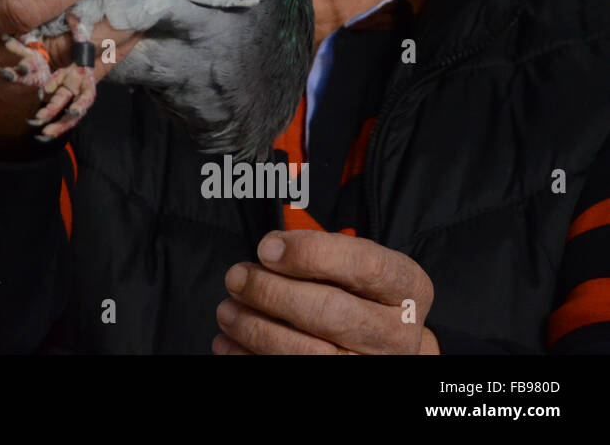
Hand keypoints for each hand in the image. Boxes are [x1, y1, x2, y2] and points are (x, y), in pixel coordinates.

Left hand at [212, 229, 439, 354]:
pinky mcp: (344, 386)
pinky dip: (252, 358)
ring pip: (310, 354)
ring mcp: (373, 366)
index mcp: (407, 288)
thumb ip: (321, 251)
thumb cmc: (361, 295)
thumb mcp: (357, 264)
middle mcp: (398, 333)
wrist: (387, 348)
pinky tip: (230, 343)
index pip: (364, 266)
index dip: (310, 254)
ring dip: (257, 330)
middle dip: (273, 293)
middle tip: (236, 278)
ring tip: (228, 311)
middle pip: (332, 313)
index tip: (266, 248)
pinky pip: (292, 375)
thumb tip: (271, 249)